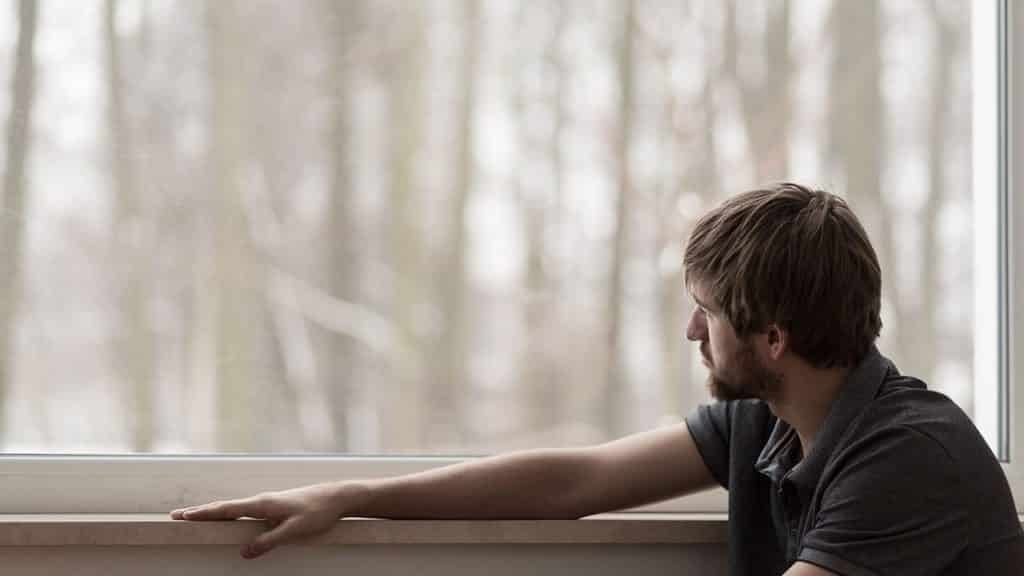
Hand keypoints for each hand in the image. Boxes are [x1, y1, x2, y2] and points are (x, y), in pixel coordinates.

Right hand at [170, 482, 352, 557]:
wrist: (337, 496)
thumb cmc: (318, 511)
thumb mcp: (294, 530)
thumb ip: (270, 541)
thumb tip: (244, 553)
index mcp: (263, 504)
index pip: (227, 510)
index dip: (205, 514)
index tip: (183, 516)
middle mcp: (262, 501)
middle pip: (225, 507)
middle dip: (201, 512)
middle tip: (177, 516)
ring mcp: (268, 503)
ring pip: (235, 509)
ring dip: (214, 513)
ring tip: (196, 517)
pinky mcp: (275, 507)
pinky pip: (246, 511)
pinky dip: (230, 514)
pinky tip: (227, 519)